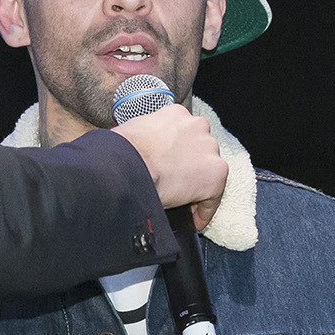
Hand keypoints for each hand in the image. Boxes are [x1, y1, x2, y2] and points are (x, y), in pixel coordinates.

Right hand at [112, 105, 225, 223]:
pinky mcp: (215, 174)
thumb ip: (145, 137)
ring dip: (197, 187)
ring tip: (183, 205)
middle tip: (176, 186)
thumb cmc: (120, 152)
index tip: (171, 168)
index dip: (179, 154)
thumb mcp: (132, 132)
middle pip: (200, 150)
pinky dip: (203, 211)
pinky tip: (192, 221)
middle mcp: (197, 126)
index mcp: (176, 114)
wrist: (126, 167)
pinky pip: (213, 197)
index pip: (184, 134)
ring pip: (208, 172)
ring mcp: (208, 150)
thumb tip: (138, 150)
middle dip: (191, 167)